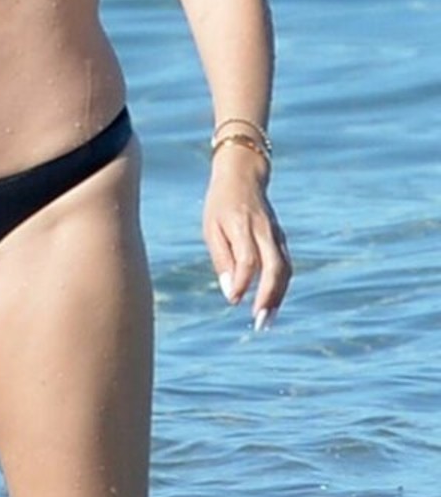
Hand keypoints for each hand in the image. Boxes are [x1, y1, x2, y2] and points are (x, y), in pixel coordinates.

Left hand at [203, 147, 290, 328]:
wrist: (243, 176)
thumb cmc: (221, 205)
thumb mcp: (211, 228)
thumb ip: (222, 259)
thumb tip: (231, 292)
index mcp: (243, 225)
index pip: (247, 258)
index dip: (243, 281)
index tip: (234, 301)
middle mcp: (264, 231)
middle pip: (275, 267)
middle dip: (269, 296)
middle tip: (259, 321)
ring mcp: (276, 235)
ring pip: (285, 270)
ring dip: (278, 297)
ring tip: (266, 320)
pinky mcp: (281, 239)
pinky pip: (285, 266)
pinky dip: (280, 288)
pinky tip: (270, 304)